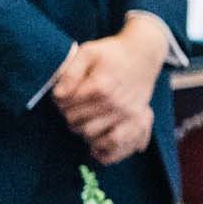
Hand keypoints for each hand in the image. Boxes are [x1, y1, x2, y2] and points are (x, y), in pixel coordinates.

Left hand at [53, 17, 168, 159]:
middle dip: (69, 115)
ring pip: (91, 135)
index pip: (67, 105)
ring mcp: (127, 114)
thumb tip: (59, 96)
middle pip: (76, 122)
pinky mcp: (136, 121)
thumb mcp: (88, 52)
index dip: (59, 101)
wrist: (143, 54)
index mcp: (101, 86)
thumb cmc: (112, 53)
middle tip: (73, 107)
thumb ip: (70, 72)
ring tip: (83, 120)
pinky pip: (117, 145)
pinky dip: (103, 150)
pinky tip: (95, 147)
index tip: (63, 96)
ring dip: (82, 130)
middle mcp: (115, 103)